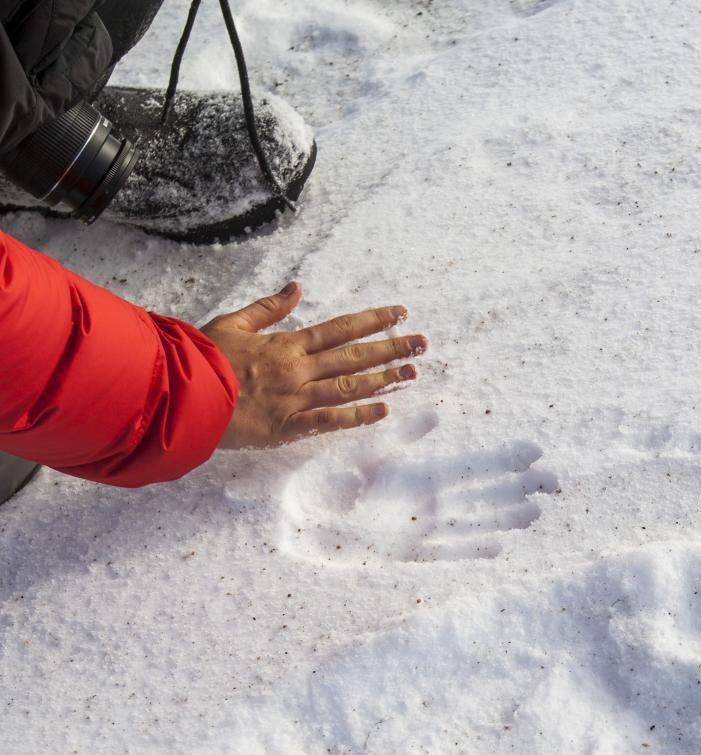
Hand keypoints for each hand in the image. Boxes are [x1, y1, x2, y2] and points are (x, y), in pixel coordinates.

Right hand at [205, 282, 426, 449]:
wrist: (182, 393)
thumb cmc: (201, 358)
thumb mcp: (233, 322)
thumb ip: (268, 308)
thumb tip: (297, 286)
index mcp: (287, 344)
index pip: (340, 329)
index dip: (373, 320)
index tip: (400, 313)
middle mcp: (298, 369)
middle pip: (354, 356)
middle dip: (391, 348)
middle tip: (423, 343)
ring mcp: (296, 398)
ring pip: (349, 386)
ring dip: (383, 379)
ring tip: (412, 373)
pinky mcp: (287, 426)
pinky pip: (329, 421)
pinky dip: (357, 416)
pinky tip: (384, 411)